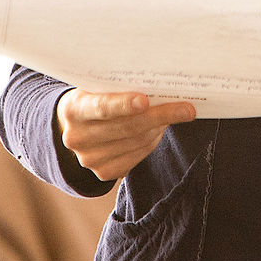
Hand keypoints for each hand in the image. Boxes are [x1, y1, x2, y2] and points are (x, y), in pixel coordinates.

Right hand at [54, 90, 194, 181]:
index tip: (147, 100)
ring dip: (159, 127)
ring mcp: (89, 159)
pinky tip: (157, 130)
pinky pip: (138, 157)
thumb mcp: (98, 87)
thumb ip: (119, 87)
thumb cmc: (95, 98)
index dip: (124, 104)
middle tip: (187, 109)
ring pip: (137, 142)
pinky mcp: (103, 173)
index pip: (102, 107)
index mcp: (73, 109)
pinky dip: (152, 142)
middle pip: (127, 127)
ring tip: (173, 113)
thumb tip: (160, 86)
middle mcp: (77, 137)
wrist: (76, 126)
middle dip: (160, 116)